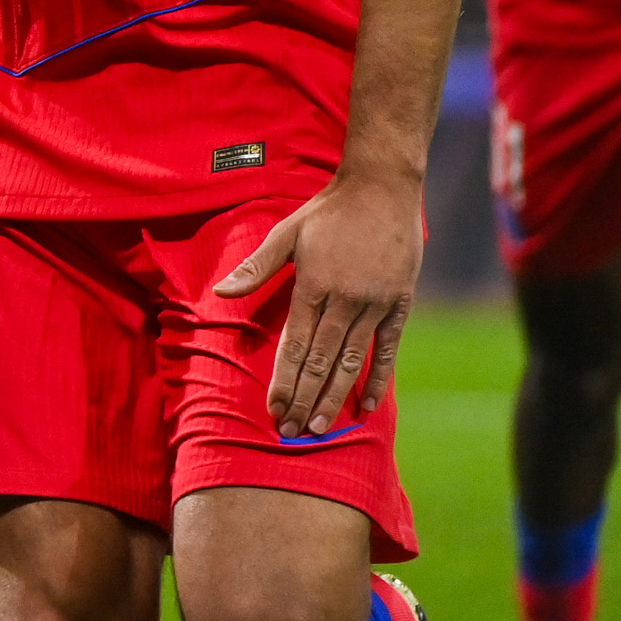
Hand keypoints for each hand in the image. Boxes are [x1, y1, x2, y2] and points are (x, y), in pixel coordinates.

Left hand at [215, 172, 423, 437]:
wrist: (381, 189)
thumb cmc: (327, 212)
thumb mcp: (285, 233)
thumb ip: (255, 268)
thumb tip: (220, 293)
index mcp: (313, 286)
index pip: (295, 346)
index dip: (284, 380)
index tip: (274, 409)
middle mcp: (345, 301)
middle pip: (322, 361)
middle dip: (304, 398)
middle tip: (292, 431)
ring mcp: (375, 304)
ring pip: (352, 361)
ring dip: (335, 397)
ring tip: (320, 428)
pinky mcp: (400, 304)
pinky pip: (388, 350)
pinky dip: (378, 379)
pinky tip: (367, 406)